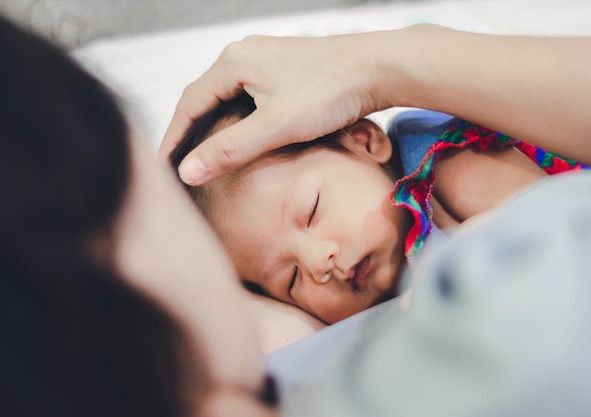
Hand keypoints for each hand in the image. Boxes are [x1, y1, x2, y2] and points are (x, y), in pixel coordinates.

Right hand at [159, 32, 390, 184]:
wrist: (378, 66)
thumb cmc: (330, 92)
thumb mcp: (275, 126)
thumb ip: (230, 150)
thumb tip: (187, 172)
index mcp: (232, 63)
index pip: (188, 106)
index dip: (173, 140)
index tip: (161, 169)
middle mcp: (243, 53)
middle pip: (203, 98)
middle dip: (188, 131)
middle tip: (176, 164)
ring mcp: (264, 57)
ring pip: (225, 95)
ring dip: (211, 124)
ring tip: (202, 153)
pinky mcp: (284, 65)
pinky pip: (247, 92)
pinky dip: (235, 116)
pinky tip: (239, 133)